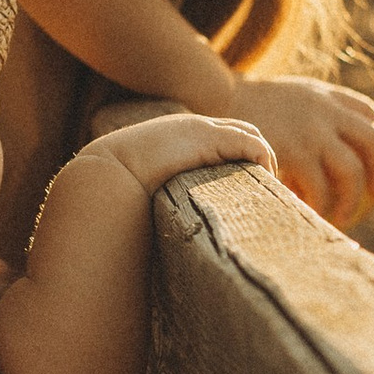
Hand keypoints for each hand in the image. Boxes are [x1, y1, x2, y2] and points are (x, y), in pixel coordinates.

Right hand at [82, 111, 277, 200]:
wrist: (105, 177)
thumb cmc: (116, 193)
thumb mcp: (144, 194)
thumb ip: (158, 200)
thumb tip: (160, 245)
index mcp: (175, 138)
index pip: (219, 137)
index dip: (238, 156)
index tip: (247, 185)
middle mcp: (189, 127)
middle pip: (240, 129)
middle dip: (256, 154)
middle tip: (266, 185)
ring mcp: (198, 128)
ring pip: (248, 133)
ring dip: (262, 158)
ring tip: (268, 187)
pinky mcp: (206, 136)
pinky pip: (248, 142)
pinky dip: (261, 157)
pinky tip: (265, 178)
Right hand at [232, 76, 373, 226]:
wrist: (217, 98)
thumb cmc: (252, 104)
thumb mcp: (294, 95)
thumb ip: (320, 109)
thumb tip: (346, 140)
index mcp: (328, 95)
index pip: (372, 115)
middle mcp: (325, 110)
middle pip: (371, 142)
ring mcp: (310, 130)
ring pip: (350, 171)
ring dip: (351, 199)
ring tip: (344, 215)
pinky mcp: (291, 150)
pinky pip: (318, 187)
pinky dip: (320, 205)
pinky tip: (313, 213)